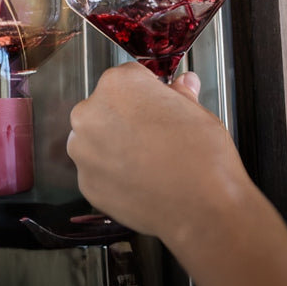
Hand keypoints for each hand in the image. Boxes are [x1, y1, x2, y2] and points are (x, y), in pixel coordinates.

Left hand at [66, 62, 254, 245]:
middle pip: (105, 107)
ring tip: (149, 160)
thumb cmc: (202, 158)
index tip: (156, 105)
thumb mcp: (196, 112)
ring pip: (96, 139)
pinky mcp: (85, 183)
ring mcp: (84, 151)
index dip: (146, 93)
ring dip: (115, 146)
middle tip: (154, 135)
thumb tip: (183, 85)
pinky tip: (140, 179)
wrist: (202, 208)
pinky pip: (97, 171)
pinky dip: (113, 174)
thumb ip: (179, 94)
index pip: (128, 78)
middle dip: (126, 118)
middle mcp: (91, 113)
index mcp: (118, 85)